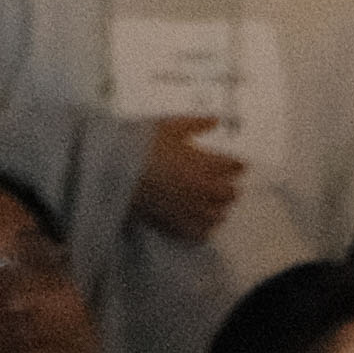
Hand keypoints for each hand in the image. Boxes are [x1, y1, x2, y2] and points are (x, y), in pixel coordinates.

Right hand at [133, 114, 247, 244]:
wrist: (113, 168)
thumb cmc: (140, 142)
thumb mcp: (168, 126)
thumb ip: (195, 123)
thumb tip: (216, 120)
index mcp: (203, 164)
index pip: (231, 166)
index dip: (237, 164)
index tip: (240, 164)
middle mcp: (202, 189)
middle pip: (229, 193)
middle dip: (230, 188)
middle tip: (229, 184)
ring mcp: (190, 209)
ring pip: (218, 215)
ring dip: (219, 208)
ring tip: (214, 203)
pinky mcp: (175, 223)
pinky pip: (199, 232)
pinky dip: (204, 228)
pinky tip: (201, 223)